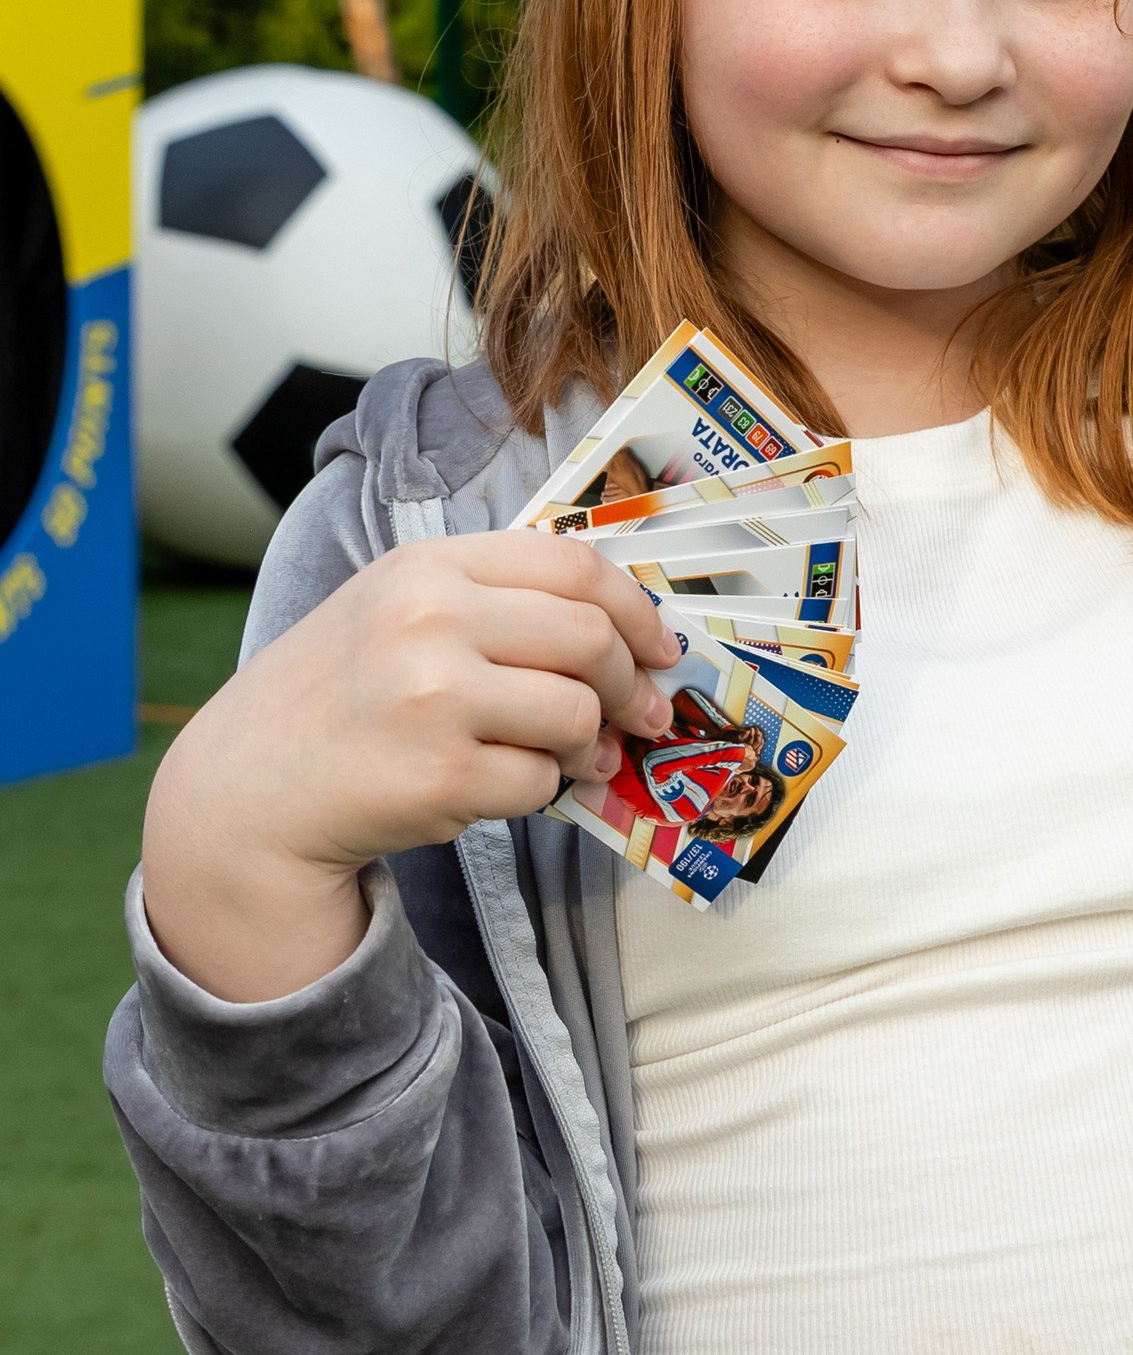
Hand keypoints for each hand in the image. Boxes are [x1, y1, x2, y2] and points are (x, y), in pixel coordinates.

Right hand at [142, 534, 679, 1003]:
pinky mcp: (441, 777)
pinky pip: (541, 782)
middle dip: (632, 683)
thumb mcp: (400, 609)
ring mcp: (434, 699)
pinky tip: (501, 785)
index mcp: (429, 566)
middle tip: (645, 713)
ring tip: (571, 757)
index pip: (574, 564)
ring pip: (577, 714)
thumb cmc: (342, 696)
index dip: (637, 608)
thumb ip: (499, 599)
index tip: (660, 645)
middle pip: (590, 637)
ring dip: (589, 745)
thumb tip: (628, 629)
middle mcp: (430, 620)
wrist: (249, 789)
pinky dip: (538, 790)